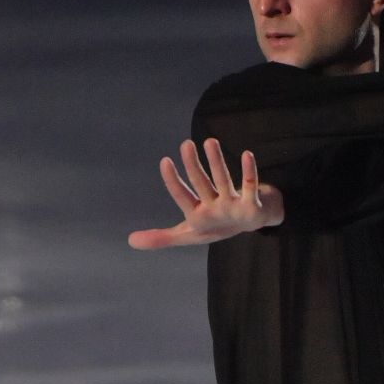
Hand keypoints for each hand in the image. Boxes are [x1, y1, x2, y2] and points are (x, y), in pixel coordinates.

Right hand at [128, 136, 284, 249]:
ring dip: (217, 162)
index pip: (182, 197)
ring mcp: (234, 208)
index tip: (165, 161)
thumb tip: (130, 241)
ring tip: (210, 141)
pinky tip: (247, 154)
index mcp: (198, 217)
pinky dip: (249, 171)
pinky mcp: (252, 204)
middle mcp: (215, 212)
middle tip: (186, 144)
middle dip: (193, 166)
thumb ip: (162, 237)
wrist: (253, 225)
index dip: (173, 182)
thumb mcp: (187, 233)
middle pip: (202, 185)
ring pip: (224, 181)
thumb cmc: (217, 226)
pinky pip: (251, 185)